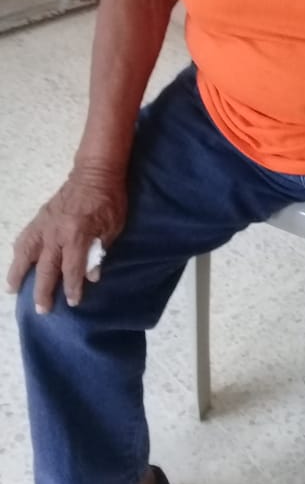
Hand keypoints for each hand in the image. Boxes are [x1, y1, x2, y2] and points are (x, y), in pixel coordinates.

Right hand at [6, 166, 126, 313]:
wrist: (95, 173)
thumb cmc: (109, 200)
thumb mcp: (112, 227)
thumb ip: (100, 252)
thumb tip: (91, 276)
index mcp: (76, 236)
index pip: (71, 270)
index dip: (72, 288)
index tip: (72, 302)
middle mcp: (56, 233)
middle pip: (46, 269)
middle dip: (43, 291)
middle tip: (42, 310)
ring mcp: (44, 225)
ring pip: (26, 254)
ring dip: (18, 274)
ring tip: (12, 290)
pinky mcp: (39, 218)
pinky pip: (24, 238)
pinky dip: (18, 252)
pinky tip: (15, 262)